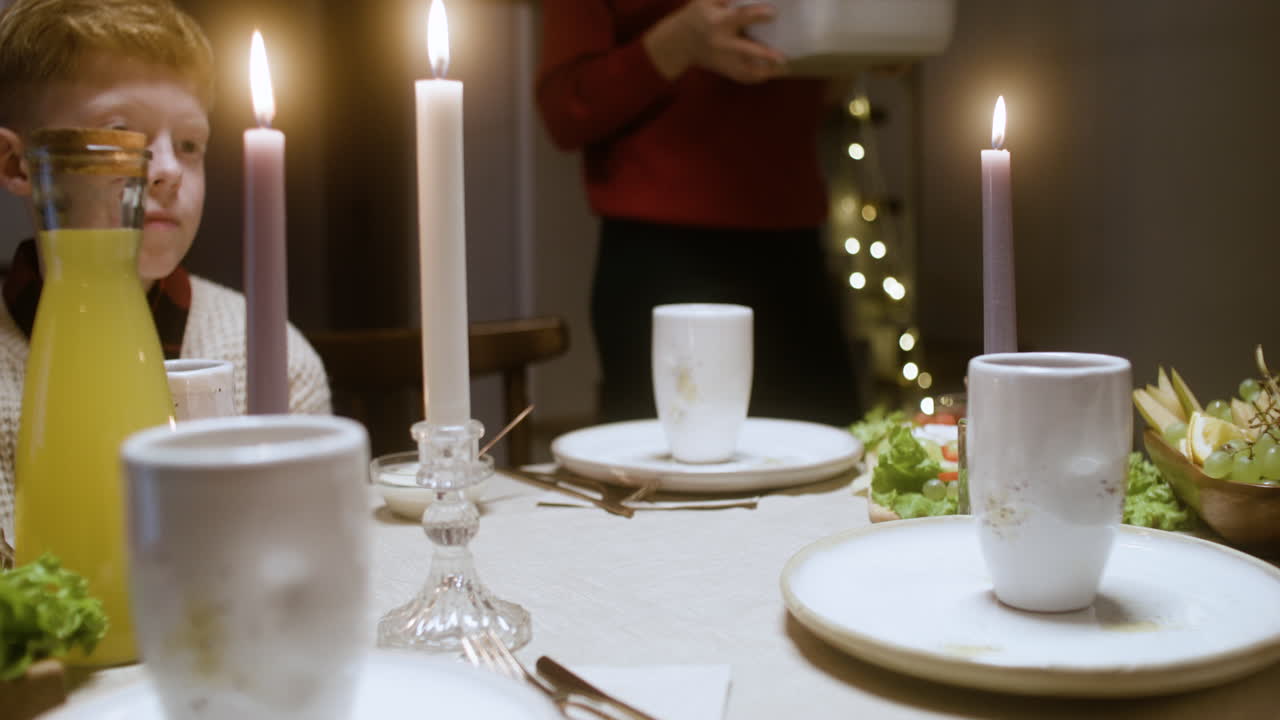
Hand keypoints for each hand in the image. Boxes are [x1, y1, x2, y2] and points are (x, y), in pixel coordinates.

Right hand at [645, 0, 785, 83]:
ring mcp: (723, 60)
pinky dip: (757, 77)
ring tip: (783, 68)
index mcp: (717, 21)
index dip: (756, 15)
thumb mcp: (706, 0)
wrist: (679, 43)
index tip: (773, 14)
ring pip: (746, 70)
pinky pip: (742, 78)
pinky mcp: (724, 70)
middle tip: (783, 58)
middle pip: (744, 51)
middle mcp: (721, 43)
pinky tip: (771, 73)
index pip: (739, 17)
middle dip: (763, 55)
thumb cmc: (697, 15)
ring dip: (766, 71)